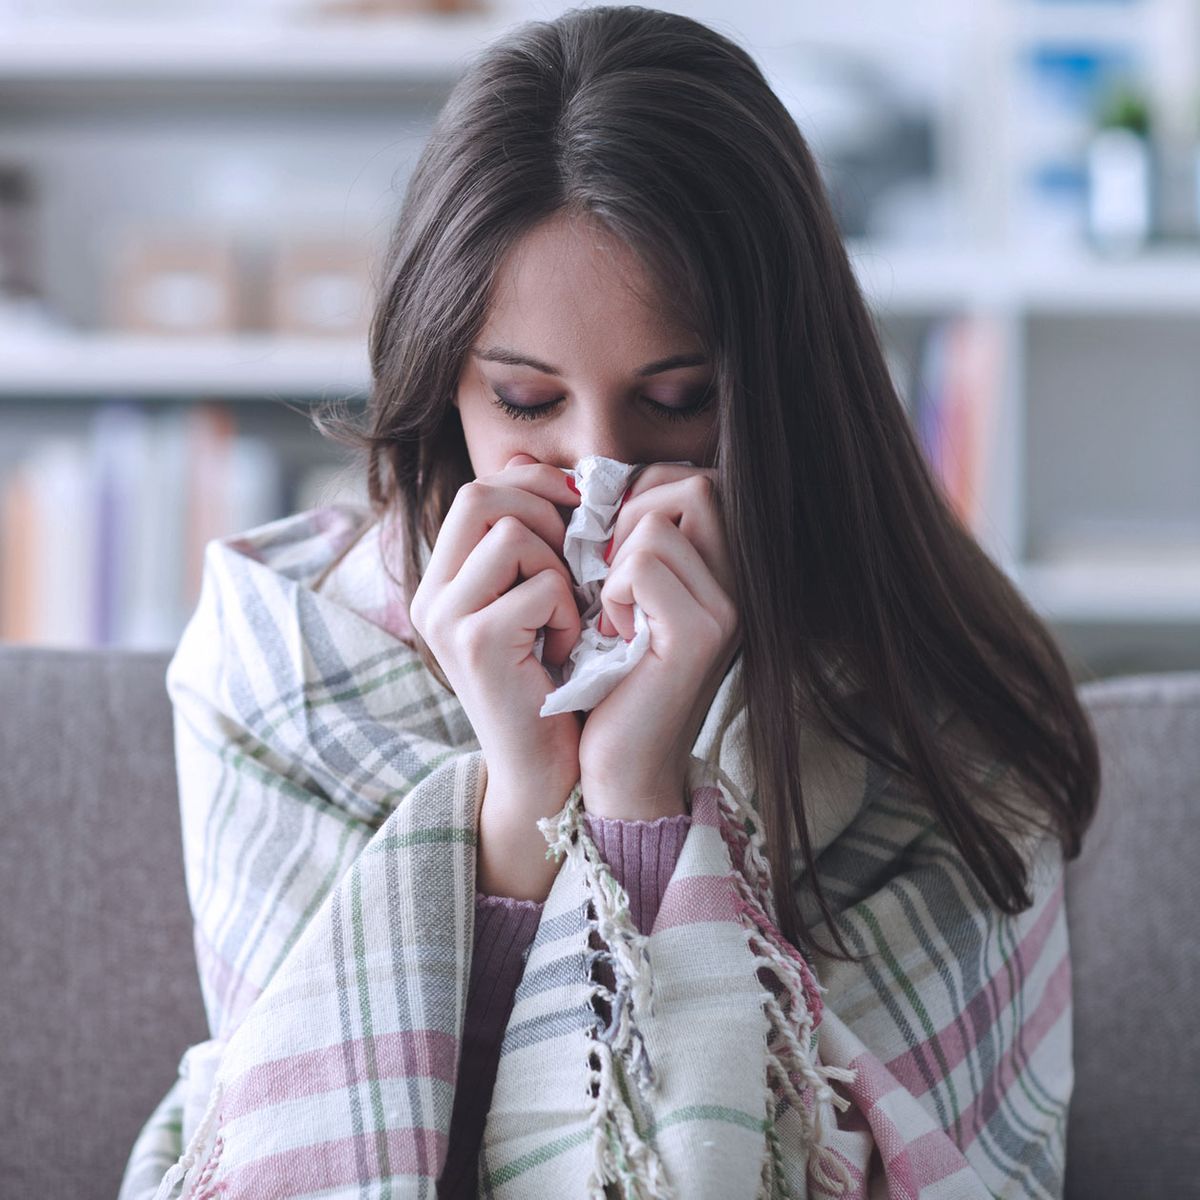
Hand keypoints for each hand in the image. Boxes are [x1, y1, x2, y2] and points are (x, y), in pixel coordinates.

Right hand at [407, 452, 584, 898]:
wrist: (545, 772)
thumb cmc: (553, 683)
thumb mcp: (536, 602)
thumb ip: (531, 542)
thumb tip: (540, 467)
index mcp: (443, 581)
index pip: (479, 489)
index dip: (535, 485)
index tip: (578, 508)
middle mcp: (431, 596)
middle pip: (484, 495)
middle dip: (547, 514)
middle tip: (576, 560)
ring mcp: (447, 618)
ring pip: (516, 535)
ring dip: (560, 570)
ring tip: (565, 617)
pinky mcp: (475, 643)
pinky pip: (541, 586)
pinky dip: (569, 614)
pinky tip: (565, 651)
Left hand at [579, 465, 741, 819]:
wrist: (618, 765)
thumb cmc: (608, 677)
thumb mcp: (620, 596)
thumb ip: (624, 538)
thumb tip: (585, 475)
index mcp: (726, 570)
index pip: (694, 481)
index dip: (641, 495)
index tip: (610, 550)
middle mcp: (741, 584)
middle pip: (691, 485)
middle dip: (629, 516)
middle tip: (607, 575)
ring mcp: (728, 608)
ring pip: (658, 521)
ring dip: (615, 563)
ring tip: (615, 613)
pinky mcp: (700, 634)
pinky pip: (642, 563)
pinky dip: (612, 593)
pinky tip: (616, 634)